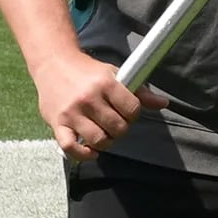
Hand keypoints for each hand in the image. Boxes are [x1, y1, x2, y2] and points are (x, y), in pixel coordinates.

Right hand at [35, 51, 160, 158]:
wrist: (53, 63)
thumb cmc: (88, 72)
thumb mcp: (114, 74)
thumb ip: (138, 91)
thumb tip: (164, 103)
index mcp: (105, 83)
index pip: (132, 109)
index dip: (134, 115)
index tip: (127, 112)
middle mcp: (88, 98)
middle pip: (117, 128)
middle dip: (121, 129)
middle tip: (114, 123)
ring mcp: (71, 112)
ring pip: (98, 140)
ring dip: (105, 142)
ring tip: (103, 133)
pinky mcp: (57, 123)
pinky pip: (70, 148)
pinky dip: (83, 154)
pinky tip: (90, 150)